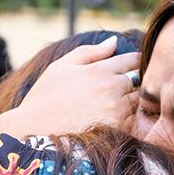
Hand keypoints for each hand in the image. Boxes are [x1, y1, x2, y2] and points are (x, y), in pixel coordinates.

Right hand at [6, 35, 140, 135]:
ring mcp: (117, 111)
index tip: (128, 67)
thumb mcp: (61, 67)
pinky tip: (116, 121)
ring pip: (139, 101)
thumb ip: (89, 52)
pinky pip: (135, 121)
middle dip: (135, 81)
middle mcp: (112, 88)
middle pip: (139, 80)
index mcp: (100, 70)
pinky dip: (131, 119)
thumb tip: (115, 41)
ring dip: (134, 101)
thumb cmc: (44, 98)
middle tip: (125, 87)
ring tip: (117, 106)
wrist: (34, 134)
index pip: (132, 59)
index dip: (133, 62)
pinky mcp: (118, 131)